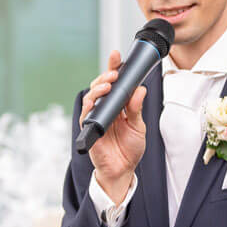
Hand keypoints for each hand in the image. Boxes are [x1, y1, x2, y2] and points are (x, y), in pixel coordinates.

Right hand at [81, 50, 146, 201]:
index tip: (117, 56)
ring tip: (109, 84)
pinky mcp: (88, 127)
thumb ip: (136, 109)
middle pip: (101, 86)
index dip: (114, 68)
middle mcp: (105, 108)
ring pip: (91, 96)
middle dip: (106, 75)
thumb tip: (140, 89)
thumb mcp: (138, 127)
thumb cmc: (130, 149)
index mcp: (118, 105)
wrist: (122, 171)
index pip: (115, 83)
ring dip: (98, 88)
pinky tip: (97, 100)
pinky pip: (85, 113)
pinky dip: (90, 105)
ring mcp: (95, 117)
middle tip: (115, 72)